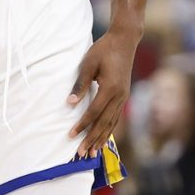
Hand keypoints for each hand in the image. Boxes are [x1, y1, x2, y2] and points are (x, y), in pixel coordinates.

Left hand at [68, 31, 135, 156]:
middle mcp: (119, 96)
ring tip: (92, 153)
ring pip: (112, 123)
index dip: (82, 125)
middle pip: (104, 123)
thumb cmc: (103, 50)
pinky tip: (103, 138)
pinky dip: (109, 130)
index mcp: (110, 88)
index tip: (71, 135)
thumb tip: (70, 103)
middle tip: (81, 154)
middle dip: (92, 139)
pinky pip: (116, 118)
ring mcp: (124, 97)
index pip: (94, 112)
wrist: (124, 40)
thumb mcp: (88, 63)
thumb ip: (80, 84)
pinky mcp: (124, 96)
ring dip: (101, 139)